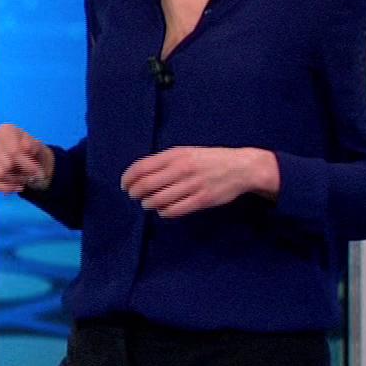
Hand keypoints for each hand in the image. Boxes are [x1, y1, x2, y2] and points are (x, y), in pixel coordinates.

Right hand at [0, 124, 54, 193]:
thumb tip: (26, 148)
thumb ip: (34, 147)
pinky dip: (4, 187)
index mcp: (7, 130)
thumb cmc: (32, 154)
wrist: (27, 161)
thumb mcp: (39, 148)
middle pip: (5, 165)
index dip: (27, 165)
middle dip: (20, 175)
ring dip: (13, 182)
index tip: (36, 172)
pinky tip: (12, 185)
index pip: (14, 151)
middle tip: (29, 176)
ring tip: (20, 180)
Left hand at [120, 147, 278, 216]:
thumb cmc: (208, 160)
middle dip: (135, 193)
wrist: (241, 167)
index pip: (141, 167)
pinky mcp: (202, 200)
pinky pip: (174, 210)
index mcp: (175, 155)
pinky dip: (164, 212)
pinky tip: (163, 211)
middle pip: (146, 185)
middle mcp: (182, 169)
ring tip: (148, 204)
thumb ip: (164, 161)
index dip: (128, 179)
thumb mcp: (185, 152)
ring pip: (158, 200)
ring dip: (148, 204)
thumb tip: (138, 174)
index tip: (125, 185)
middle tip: (134, 196)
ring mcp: (192, 185)